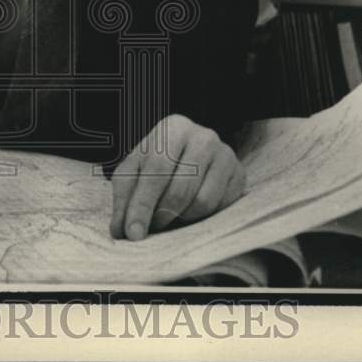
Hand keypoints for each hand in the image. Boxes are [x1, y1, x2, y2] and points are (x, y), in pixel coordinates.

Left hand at [109, 114, 244, 240]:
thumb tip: (121, 231)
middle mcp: (203, 136)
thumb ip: (124, 198)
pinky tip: (192, 209)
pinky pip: (221, 208)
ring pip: (202, 202)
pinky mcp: (239, 174)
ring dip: (182, 217)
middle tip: (153, 226)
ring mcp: (226, 154)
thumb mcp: (134, 172)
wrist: (190, 155)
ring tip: (172, 213)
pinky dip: (203, 217)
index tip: (133, 233)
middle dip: (162, 215)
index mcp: (174, 127)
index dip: (142, 204)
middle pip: (180, 189)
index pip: (156, 169)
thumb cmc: (157, 164)